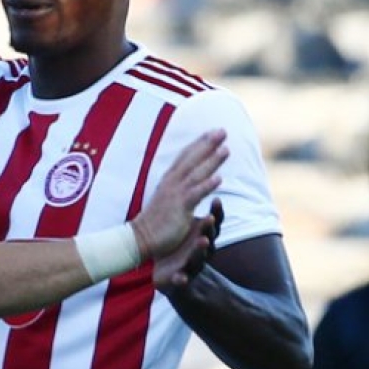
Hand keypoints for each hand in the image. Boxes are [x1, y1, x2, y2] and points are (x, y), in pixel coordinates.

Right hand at [132, 129, 227, 258]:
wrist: (142, 237)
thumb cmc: (156, 220)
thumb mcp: (167, 198)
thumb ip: (178, 187)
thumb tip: (188, 180)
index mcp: (170, 179)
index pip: (186, 157)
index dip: (199, 143)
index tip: (212, 132)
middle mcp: (172, 182)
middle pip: (192, 159)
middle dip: (208, 144)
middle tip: (223, 131)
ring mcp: (176, 194)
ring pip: (196, 173)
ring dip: (211, 160)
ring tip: (226, 149)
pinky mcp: (180, 207)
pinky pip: (195, 194)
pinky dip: (206, 185)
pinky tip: (219, 178)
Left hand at [154, 198, 222, 291]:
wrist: (170, 275)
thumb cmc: (181, 247)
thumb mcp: (187, 228)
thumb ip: (193, 212)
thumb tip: (200, 187)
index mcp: (202, 237)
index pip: (212, 223)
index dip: (216, 212)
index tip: (216, 198)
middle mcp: (200, 251)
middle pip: (208, 239)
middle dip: (208, 229)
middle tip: (208, 218)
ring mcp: (191, 265)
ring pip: (198, 258)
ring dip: (200, 250)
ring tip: (202, 241)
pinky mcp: (180, 278)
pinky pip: (182, 279)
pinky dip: (181, 279)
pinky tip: (180, 278)